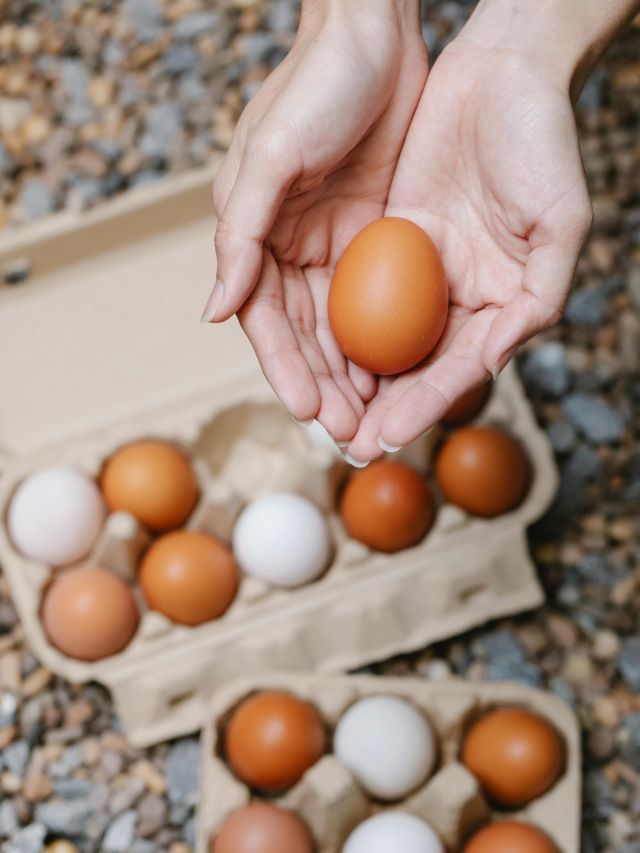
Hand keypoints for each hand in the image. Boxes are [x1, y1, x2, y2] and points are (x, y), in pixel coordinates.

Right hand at [204, 0, 426, 441]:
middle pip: (305, 334)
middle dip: (324, 384)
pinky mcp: (376, 234)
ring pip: (342, 326)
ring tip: (375, 415)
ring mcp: (335, 243)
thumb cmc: (315, 87)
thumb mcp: (268, 157)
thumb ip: (239, 236)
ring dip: (355, 373)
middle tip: (349, 430)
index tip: (307, 411)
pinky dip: (385, 336)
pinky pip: (379, 299)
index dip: (284, 367)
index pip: (266, 319)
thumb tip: (214, 314)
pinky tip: (401, 368)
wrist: (376, 34)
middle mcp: (290, 247)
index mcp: (255, 235)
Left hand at [347, 30, 592, 461]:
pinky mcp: (390, 240)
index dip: (423, 406)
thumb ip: (537, 297)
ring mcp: (423, 272)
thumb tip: (495, 360)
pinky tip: (314, 351)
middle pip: (416, 367)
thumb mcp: (559, 221)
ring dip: (354, 378)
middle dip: (382, 408)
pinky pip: (360, 290)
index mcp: (501, 304)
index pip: (457, 369)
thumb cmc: (542, 142)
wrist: (500, 73)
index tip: (386, 435)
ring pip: (383, 338)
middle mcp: (460, 297)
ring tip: (324, 415)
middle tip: (346, 443)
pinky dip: (340, 323)